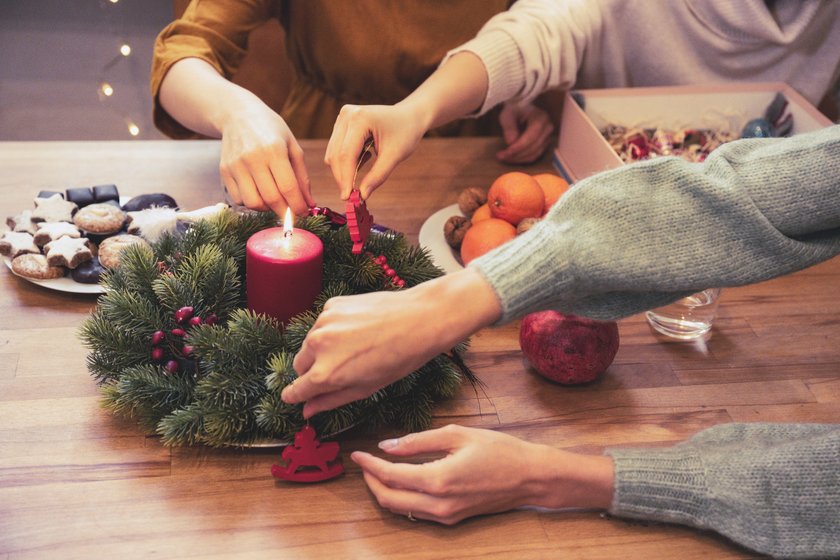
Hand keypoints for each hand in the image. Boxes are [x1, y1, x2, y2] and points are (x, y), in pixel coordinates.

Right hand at [219, 105, 315, 215]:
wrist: (238, 114)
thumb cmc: (270, 130)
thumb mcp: (292, 146)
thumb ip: (302, 176)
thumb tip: (309, 203)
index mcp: (274, 150)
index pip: (288, 187)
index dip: (298, 206)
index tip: (304, 213)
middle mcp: (253, 158)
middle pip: (271, 199)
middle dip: (285, 212)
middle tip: (292, 213)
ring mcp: (236, 166)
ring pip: (253, 203)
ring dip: (267, 208)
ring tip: (275, 200)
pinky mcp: (224, 171)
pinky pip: (239, 199)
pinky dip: (251, 203)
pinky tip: (259, 193)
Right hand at [282, 268, 501, 417]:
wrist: (418, 319)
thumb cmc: (398, 359)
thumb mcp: (365, 388)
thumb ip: (331, 400)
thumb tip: (307, 410)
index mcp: (324, 374)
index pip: (293, 391)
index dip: (296, 395)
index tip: (296, 396)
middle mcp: (317, 346)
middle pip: (299, 365)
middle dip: (312, 370)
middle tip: (339, 370)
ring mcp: (323, 322)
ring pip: (310, 342)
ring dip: (322, 348)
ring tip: (354, 347)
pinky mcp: (331, 305)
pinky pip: (323, 323)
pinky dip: (333, 328)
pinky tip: (357, 329)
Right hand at [325, 103, 426, 199]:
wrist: (410, 116)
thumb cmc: (406, 132)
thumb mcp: (394, 156)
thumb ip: (378, 176)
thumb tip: (362, 195)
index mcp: (360, 119)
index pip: (346, 154)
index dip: (345, 178)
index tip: (347, 197)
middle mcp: (347, 115)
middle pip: (335, 154)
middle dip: (342, 176)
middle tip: (353, 195)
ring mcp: (343, 117)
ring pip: (333, 153)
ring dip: (344, 168)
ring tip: (367, 164)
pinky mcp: (342, 123)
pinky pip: (336, 148)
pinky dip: (347, 160)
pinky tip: (365, 155)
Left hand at [351, 424, 614, 524]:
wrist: (531, 477)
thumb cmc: (499, 450)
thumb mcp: (458, 435)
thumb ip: (418, 441)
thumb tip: (387, 445)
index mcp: (439, 479)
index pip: (391, 475)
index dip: (369, 465)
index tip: (357, 453)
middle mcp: (439, 503)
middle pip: (389, 500)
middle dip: (371, 482)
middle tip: (364, 464)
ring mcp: (446, 515)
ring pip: (401, 510)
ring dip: (385, 492)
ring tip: (379, 470)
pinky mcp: (453, 519)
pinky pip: (417, 512)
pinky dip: (403, 499)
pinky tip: (403, 481)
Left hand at [496, 101, 554, 163]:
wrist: (521, 109)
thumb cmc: (514, 110)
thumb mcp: (508, 114)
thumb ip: (509, 127)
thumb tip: (511, 142)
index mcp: (541, 118)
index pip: (531, 137)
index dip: (518, 147)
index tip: (505, 153)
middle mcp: (547, 128)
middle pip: (533, 148)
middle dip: (516, 155)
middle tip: (501, 157)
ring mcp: (547, 137)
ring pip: (534, 154)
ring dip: (518, 159)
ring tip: (504, 157)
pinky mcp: (544, 144)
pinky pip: (534, 156)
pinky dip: (522, 159)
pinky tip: (511, 157)